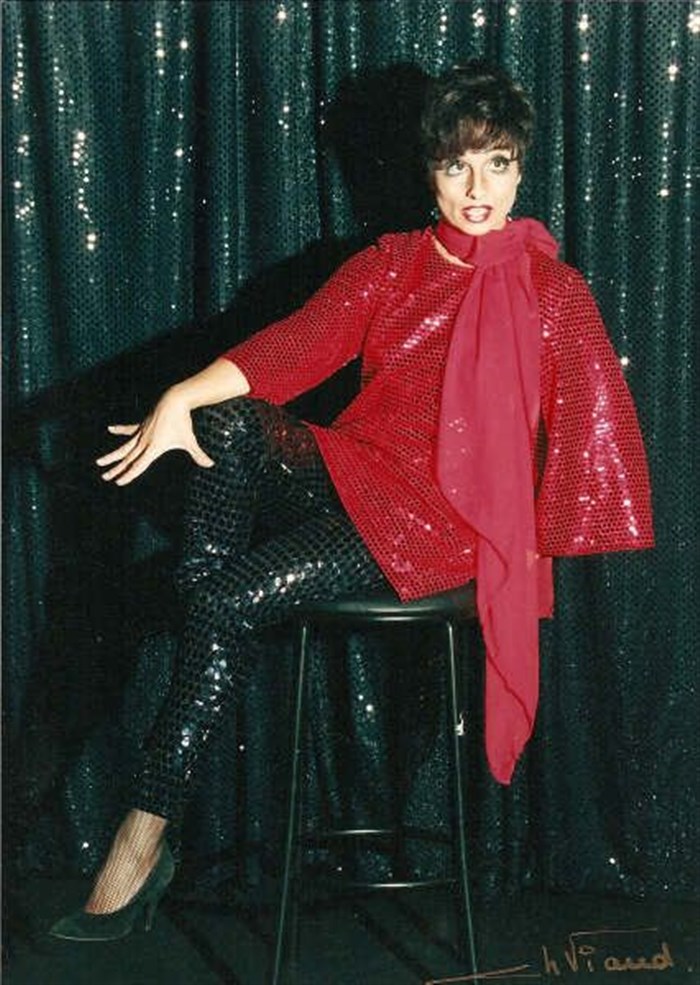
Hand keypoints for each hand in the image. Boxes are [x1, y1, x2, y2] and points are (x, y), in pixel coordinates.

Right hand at [96, 389, 214, 484]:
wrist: (174, 401)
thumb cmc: (183, 422)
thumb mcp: (190, 441)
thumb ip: (198, 454)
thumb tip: (211, 464)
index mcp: (153, 448)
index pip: (138, 465)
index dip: (128, 475)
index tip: (118, 482)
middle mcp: (144, 442)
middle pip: (127, 459)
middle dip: (116, 470)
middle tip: (105, 478)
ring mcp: (141, 433)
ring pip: (124, 447)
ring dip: (112, 456)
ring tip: (99, 462)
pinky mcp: (142, 425)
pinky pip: (128, 429)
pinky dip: (120, 430)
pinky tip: (110, 429)